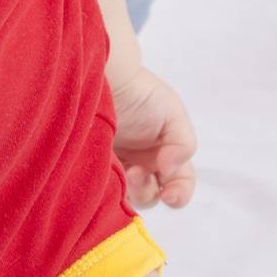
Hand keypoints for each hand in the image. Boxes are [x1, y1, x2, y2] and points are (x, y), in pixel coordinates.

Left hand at [109, 66, 196, 210]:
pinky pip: (102, 192)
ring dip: (128, 192)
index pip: (179, 183)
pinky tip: (106, 174)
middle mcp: (141, 162)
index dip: (179, 194)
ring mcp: (116, 166)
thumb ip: (183, 144)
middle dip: (147, 191)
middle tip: (135, 173)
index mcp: (164, 152)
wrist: (103, 78)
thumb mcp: (173, 113)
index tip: (169, 195)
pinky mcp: (92, 168)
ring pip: (127, 198)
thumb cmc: (139, 92)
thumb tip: (169, 170)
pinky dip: (107, 191)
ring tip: (121, 171)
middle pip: (151, 195)